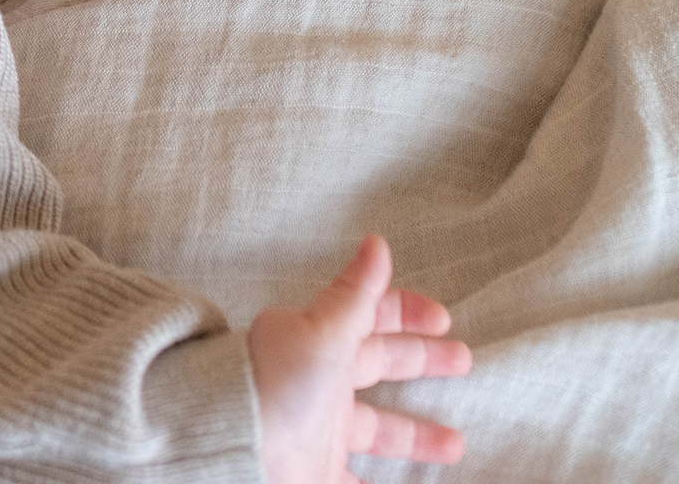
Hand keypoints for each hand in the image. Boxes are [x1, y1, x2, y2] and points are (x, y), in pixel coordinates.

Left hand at [250, 237, 469, 481]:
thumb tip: (377, 242)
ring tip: (457, 444)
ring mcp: (319, 429)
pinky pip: (357, 482)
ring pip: (376, 430)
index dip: (403, 312)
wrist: (236, 444)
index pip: (367, 317)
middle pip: (376, 366)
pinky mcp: (317, 473)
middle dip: (419, 360)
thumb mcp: (321, 333)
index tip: (444, 317)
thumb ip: (355, 296)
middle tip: (464, 360)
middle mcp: (319, 383)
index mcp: (318, 342)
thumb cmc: (277, 384)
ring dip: (414, 435)